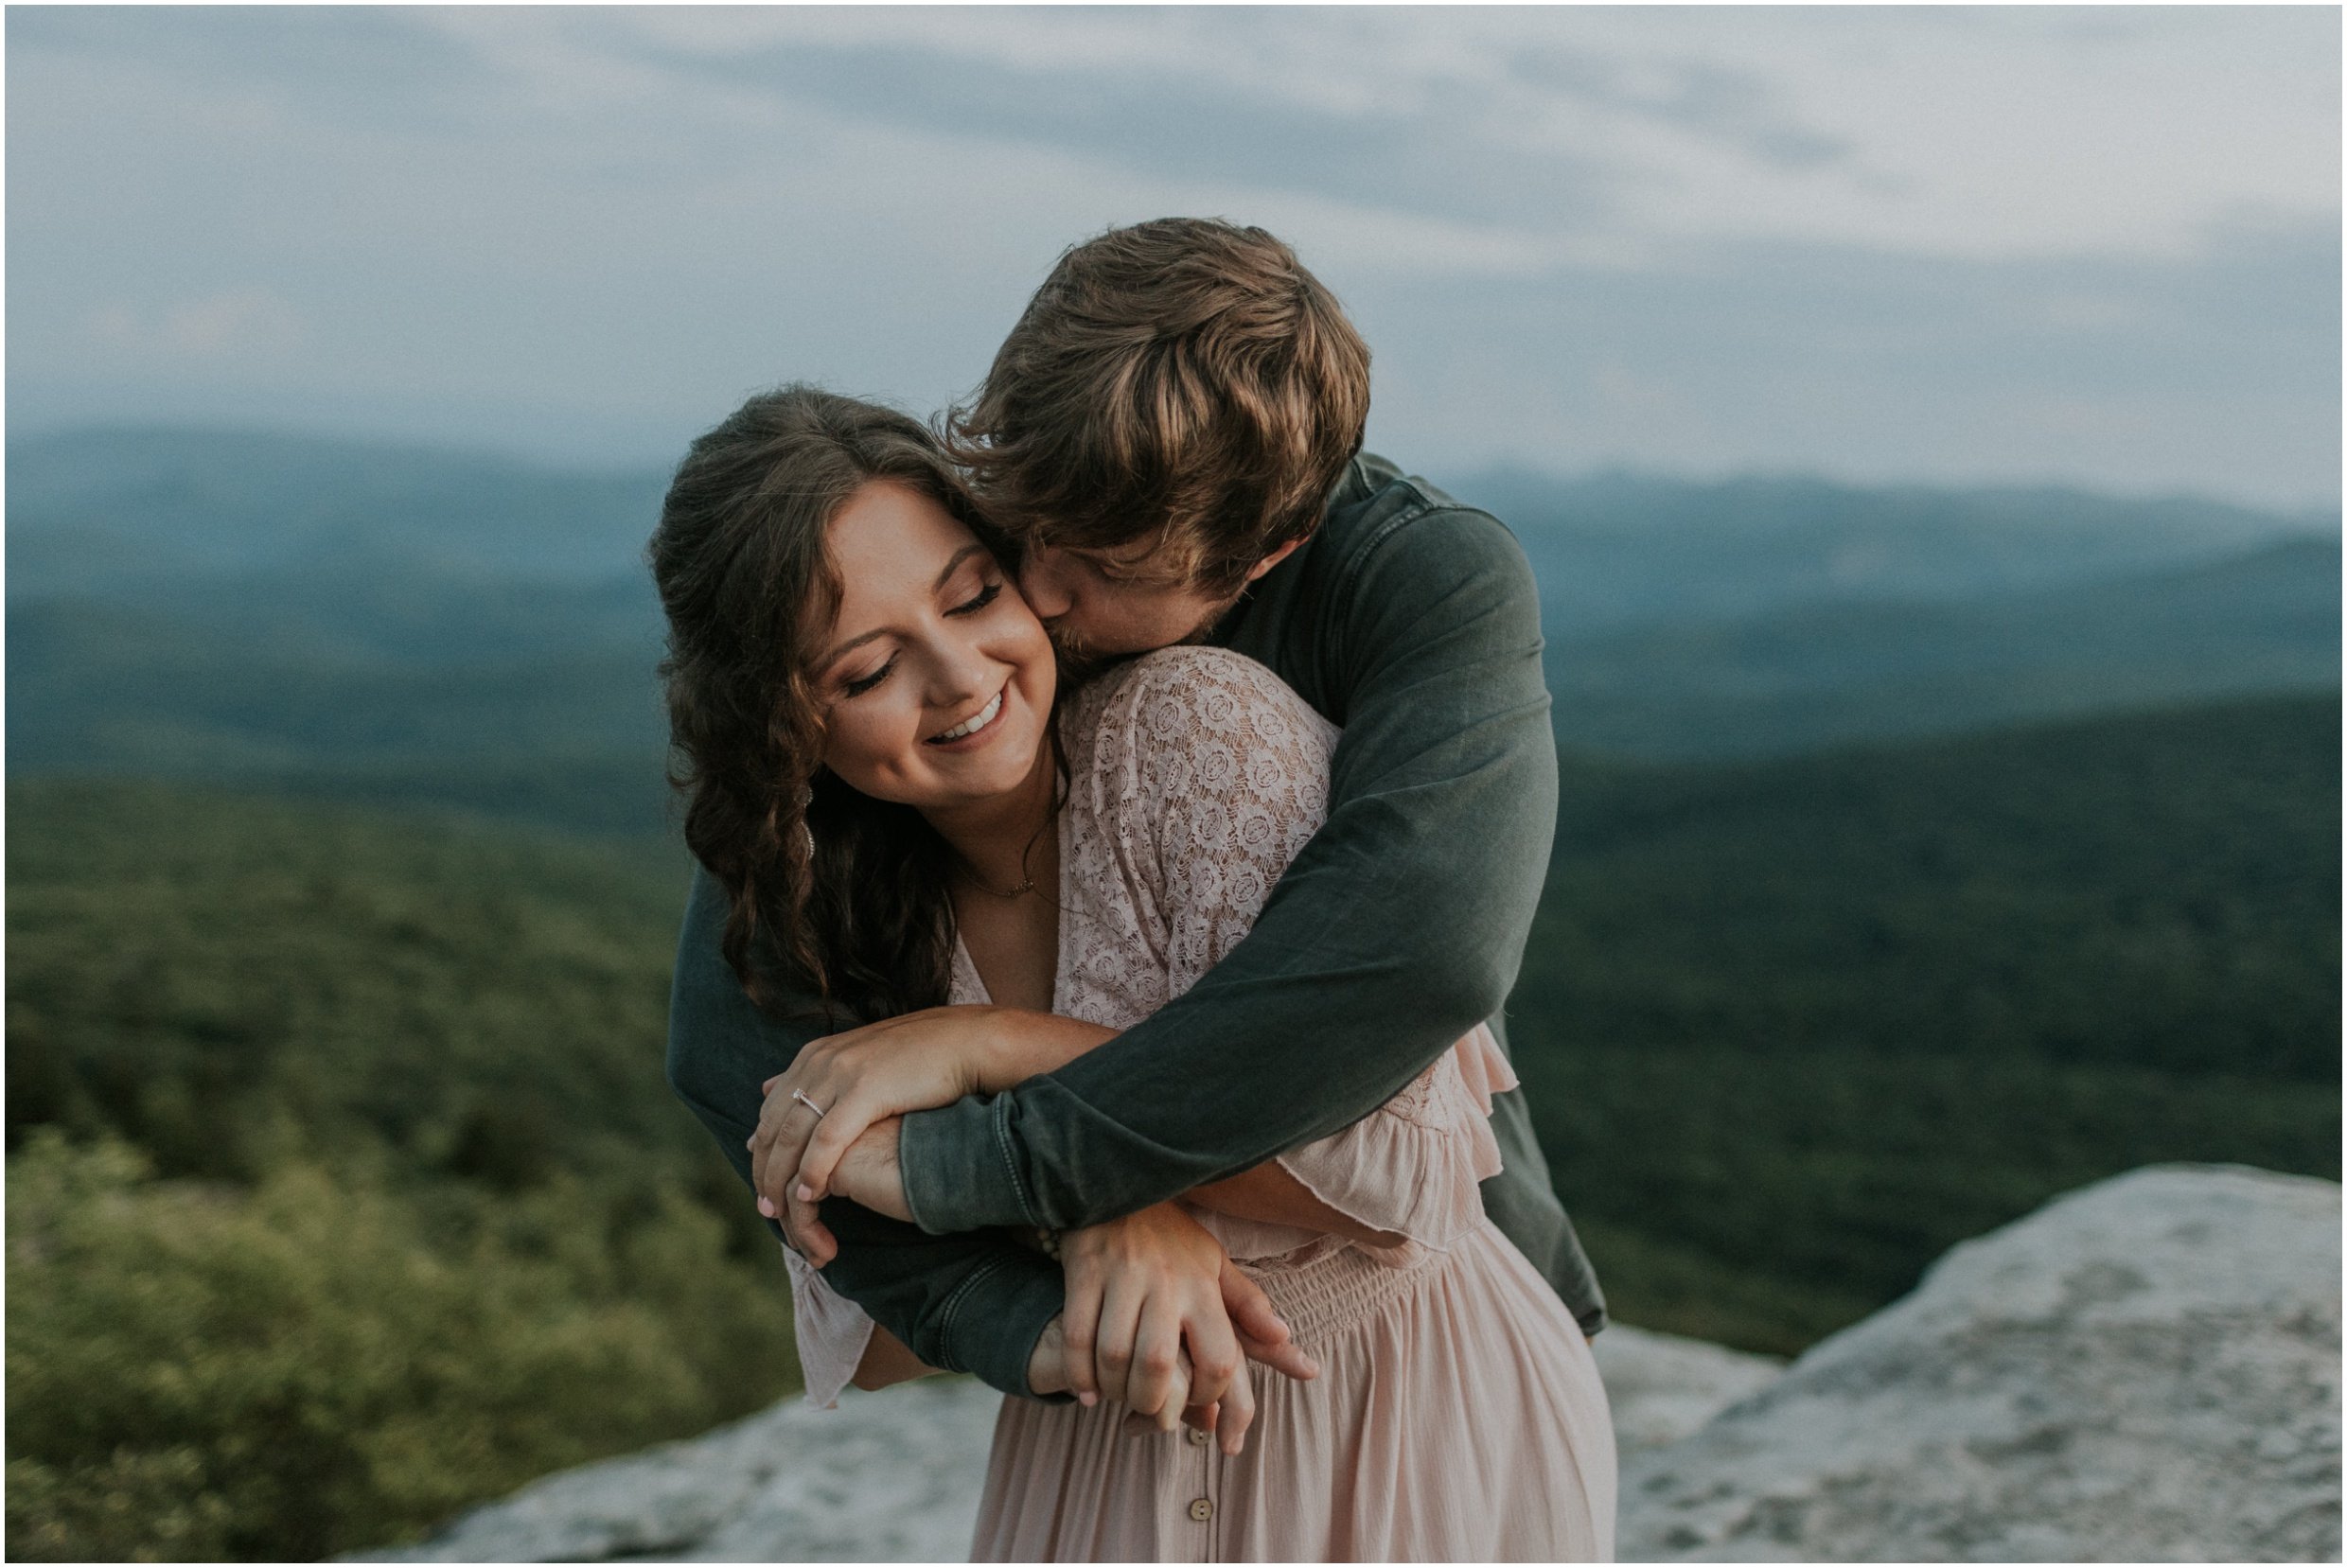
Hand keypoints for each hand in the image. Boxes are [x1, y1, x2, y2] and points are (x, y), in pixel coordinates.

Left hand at [750, 1006, 1007, 1247]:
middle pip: (774, 1126)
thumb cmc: (921, 1057)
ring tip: (778, 1211)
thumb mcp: (858, 1060)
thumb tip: (769, 1087)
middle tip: (763, 1208)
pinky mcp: (865, 1090)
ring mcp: (841, 1074)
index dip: (761, 1151)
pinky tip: (810, 1196)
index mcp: (815, 1055)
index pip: (770, 1110)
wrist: (967, 1042)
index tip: (762, 1183)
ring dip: (781, 1179)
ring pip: (792, 1137)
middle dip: (764, 1171)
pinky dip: (813, 1170)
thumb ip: (818, 1077)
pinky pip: (826, 1140)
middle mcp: (820, 1062)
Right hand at [1057, 1203, 1318, 1454]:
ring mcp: (1122, 1276)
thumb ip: (1248, 1305)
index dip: (1209, 1395)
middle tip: (1148, 1408)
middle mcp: (1166, 1283)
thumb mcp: (1216, 1263)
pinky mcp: (1085, 1271)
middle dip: (1150, 1400)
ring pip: (1113, 1353)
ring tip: (1117, 1398)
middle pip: (1157, 1363)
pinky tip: (1087, 1391)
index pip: (1219, 1359)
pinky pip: (1078, 1335)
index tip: (1197, 1401)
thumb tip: (1284, 1337)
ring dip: (1113, 1388)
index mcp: (1203, 1286)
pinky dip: (1080, 1373)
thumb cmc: (1171, 1235)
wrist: (1119, 1183)